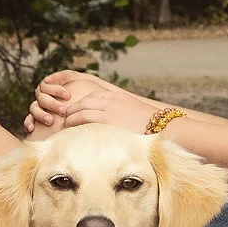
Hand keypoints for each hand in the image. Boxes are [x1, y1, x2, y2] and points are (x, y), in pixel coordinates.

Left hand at [28, 70, 162, 134]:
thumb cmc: (151, 127)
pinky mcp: (108, 119)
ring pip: (82, 109)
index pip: (93, 97)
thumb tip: (115, 127)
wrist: (163, 127)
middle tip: (64, 118)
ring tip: (64, 126)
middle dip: (72, 109)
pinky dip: (74, 122)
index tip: (74, 112)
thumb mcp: (134, 115)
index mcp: (117, 97)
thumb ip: (121, 116)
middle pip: (84, 101)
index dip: (81, 104)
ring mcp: (109, 108)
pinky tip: (69, 129)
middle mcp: (112, 100)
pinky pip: (85, 118)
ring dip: (70, 117)